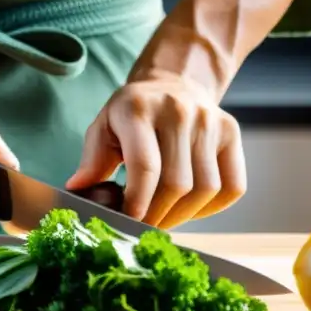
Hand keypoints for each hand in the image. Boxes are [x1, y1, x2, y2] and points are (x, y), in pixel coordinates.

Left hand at [66, 70, 246, 228]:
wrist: (173, 83)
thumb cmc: (131, 114)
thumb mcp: (103, 127)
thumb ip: (92, 160)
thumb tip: (78, 190)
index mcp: (139, 109)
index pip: (145, 166)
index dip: (138, 202)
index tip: (129, 222)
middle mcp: (179, 111)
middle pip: (177, 183)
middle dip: (158, 215)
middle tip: (144, 227)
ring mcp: (210, 120)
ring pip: (205, 188)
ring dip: (183, 215)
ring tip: (164, 218)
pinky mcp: (231, 133)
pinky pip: (232, 186)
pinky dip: (211, 208)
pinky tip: (189, 208)